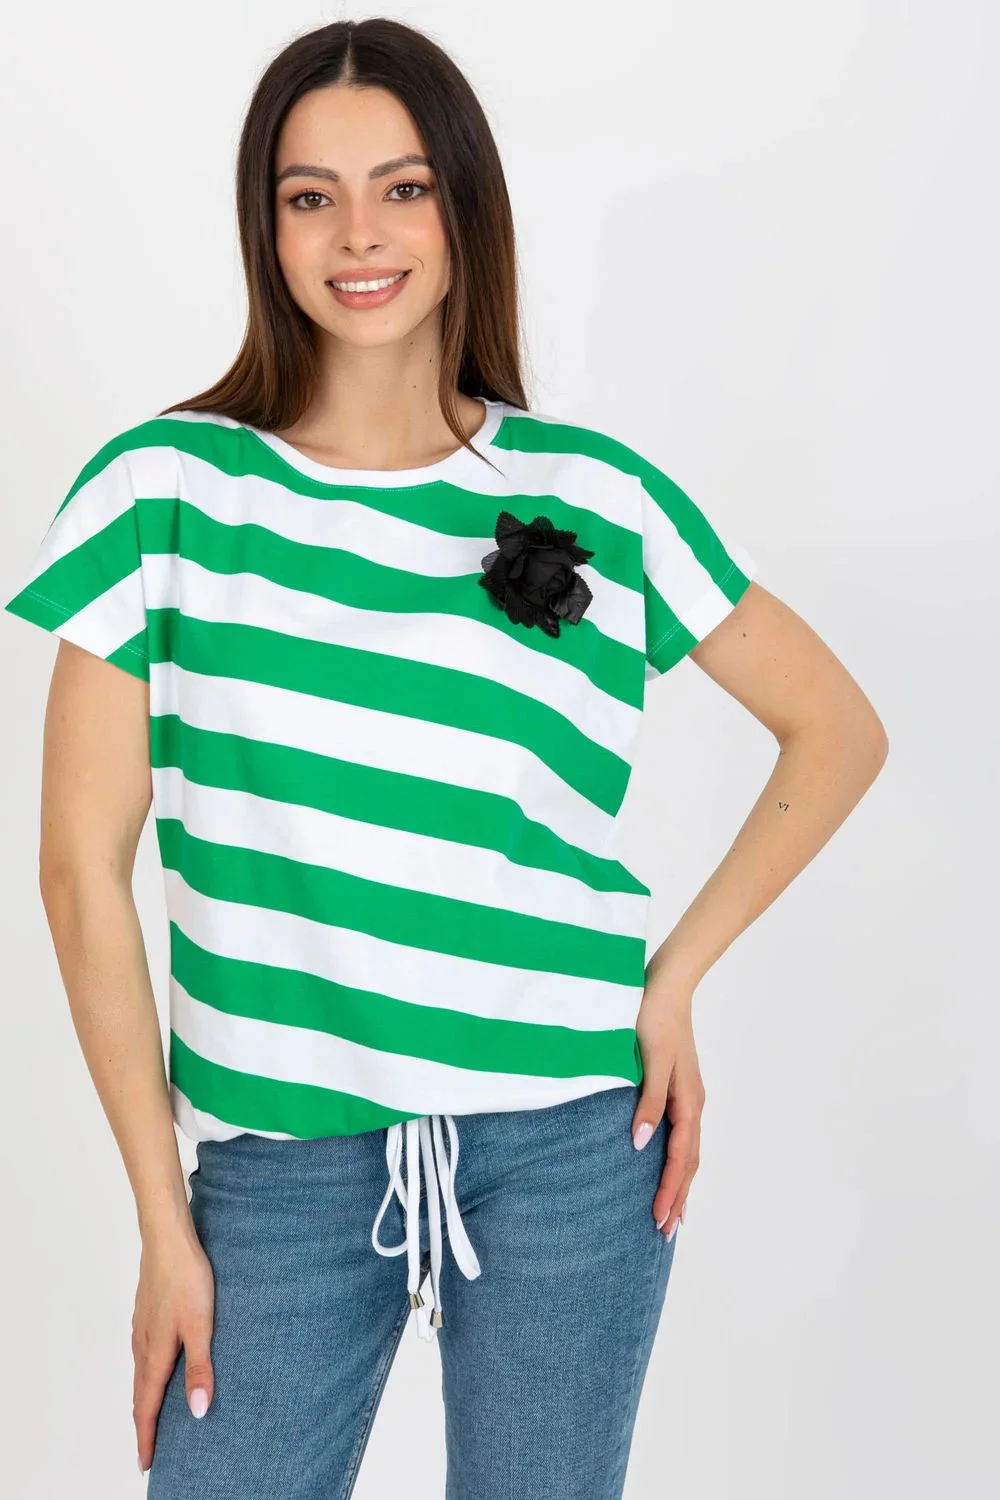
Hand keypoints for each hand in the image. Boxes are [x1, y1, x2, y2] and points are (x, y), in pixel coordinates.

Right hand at [132, 1226, 215, 1474]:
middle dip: (144, 1424)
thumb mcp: (201, 1326)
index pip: (147, 1407)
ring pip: (140, 1374)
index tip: (146, 1464)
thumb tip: (199, 1412)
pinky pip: (143, 1355)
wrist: (168, 1239)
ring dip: (145, 1399)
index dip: (146, 1438)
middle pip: (140, 1394)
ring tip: (152, 1416)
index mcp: (155, 1354)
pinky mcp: (146, 1313)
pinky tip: (157, 1368)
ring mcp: (142, 1328)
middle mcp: (143, 1345)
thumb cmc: (186, 1279)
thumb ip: (200, 1369)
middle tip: (148, 1451)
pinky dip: (147, 1375)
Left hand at [630, 982, 704, 1238]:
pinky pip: (682, 1135)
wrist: (666, 984)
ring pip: (688, 1151)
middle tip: (665, 1232)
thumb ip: (647, 1102)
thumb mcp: (648, 1059)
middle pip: (689, 1162)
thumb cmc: (653, 1018)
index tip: (657, 1220)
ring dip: (680, 1183)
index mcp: (687, 1100)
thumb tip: (640, 1144)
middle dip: (678, 1198)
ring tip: (672, 1213)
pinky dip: (679, 1160)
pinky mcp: (678, 1088)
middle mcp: (692, 1103)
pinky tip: (669, 1166)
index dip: (669, 1191)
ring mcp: (688, 1097)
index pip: (680, 1159)